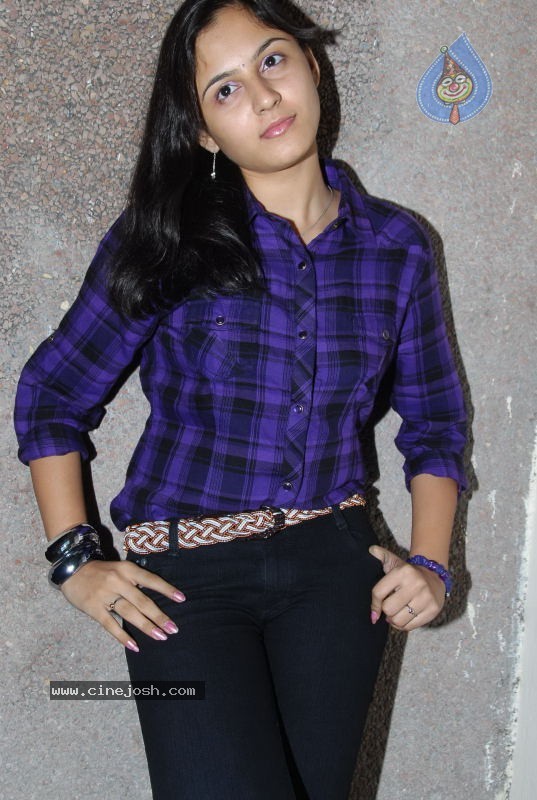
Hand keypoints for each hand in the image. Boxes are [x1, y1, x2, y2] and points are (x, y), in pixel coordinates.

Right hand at [59, 559, 185, 651]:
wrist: (72, 570)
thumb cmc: (101, 571)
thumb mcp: (120, 569)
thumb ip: (135, 581)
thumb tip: (155, 598)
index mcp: (127, 570)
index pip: (151, 580)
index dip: (167, 590)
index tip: (182, 599)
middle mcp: (118, 581)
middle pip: (143, 601)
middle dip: (159, 616)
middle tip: (173, 629)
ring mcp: (105, 595)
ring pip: (130, 613)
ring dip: (146, 626)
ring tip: (160, 637)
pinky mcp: (94, 608)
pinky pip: (111, 625)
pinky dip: (123, 636)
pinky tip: (134, 646)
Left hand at [368, 546, 444, 630]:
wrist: (434, 576)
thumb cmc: (407, 572)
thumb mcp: (394, 561)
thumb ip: (381, 555)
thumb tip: (371, 549)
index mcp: (403, 572)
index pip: (378, 593)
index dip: (374, 604)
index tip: (375, 610)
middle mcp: (416, 584)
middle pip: (388, 609)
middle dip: (386, 611)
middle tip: (389, 608)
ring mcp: (426, 598)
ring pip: (399, 620)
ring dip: (394, 620)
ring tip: (396, 613)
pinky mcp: (433, 610)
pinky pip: (411, 626)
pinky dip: (404, 625)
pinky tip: (405, 617)